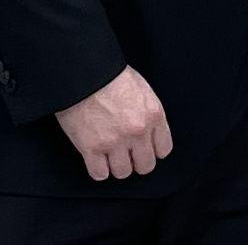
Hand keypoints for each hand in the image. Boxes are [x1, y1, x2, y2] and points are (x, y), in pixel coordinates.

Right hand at [55, 65, 172, 179]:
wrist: (84, 72)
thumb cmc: (111, 75)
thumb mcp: (141, 89)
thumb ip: (148, 113)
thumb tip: (149, 132)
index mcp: (153, 114)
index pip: (163, 149)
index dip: (152, 150)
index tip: (143, 148)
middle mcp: (137, 131)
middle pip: (145, 166)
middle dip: (135, 161)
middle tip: (126, 153)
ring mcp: (115, 141)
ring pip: (122, 172)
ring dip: (115, 165)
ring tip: (108, 153)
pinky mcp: (91, 148)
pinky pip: (99, 174)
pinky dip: (97, 168)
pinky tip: (95, 156)